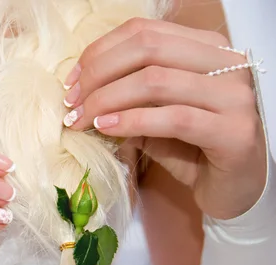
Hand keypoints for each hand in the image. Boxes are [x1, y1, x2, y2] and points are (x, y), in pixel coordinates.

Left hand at [62, 18, 266, 219]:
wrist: (233, 190)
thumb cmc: (191, 149)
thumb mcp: (152, 116)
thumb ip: (126, 97)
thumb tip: (79, 90)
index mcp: (206, 48)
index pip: (145, 32)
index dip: (100, 53)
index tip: (72, 81)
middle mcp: (226, 62)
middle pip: (148, 48)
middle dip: (99, 74)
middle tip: (72, 102)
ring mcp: (234, 95)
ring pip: (157, 80)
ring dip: (107, 99)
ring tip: (82, 119)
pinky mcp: (234, 131)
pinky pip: (173, 118)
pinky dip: (132, 121)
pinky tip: (106, 128)